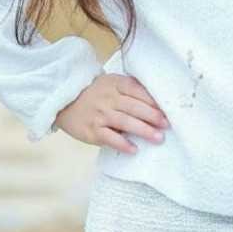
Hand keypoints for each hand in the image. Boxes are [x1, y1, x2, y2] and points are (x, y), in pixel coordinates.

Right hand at [54, 73, 170, 154]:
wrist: (65, 101)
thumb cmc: (95, 93)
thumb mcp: (111, 83)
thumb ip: (131, 89)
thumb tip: (158, 101)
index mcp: (115, 84)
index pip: (137, 91)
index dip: (153, 102)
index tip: (167, 111)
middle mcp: (108, 98)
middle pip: (134, 107)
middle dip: (153, 117)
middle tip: (167, 125)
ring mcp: (99, 115)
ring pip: (125, 122)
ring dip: (143, 130)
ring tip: (158, 138)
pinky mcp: (92, 130)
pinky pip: (109, 138)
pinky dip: (122, 144)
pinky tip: (134, 149)